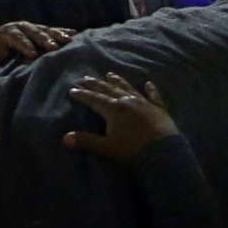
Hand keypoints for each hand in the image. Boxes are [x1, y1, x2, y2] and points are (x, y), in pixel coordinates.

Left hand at [0, 21, 72, 72]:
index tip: (33, 55)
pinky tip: (74, 34)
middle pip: (33, 32)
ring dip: (57, 35)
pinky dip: (62, 31)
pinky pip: (52, 30)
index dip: (25, 46)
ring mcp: (31, 27)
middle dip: (44, 40)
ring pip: (45, 30)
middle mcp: (20, 26)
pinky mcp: (39, 30)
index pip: (17, 38)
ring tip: (69, 40)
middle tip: (53, 48)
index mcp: (6, 32)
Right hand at [62, 72, 178, 162]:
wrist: (163, 152)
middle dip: (96, 84)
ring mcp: (144, 103)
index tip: (72, 89)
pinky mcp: (159, 109)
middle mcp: (127, 101)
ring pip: (128, 88)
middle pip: (109, 90)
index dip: (83, 95)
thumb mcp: (106, 148)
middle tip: (87, 77)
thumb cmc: (132, 150)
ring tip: (110, 74)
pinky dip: (151, 90)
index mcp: (113, 109)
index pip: (94, 99)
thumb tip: (65, 138)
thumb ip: (86, 141)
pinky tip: (149, 83)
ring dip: (118, 81)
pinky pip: (153, 96)